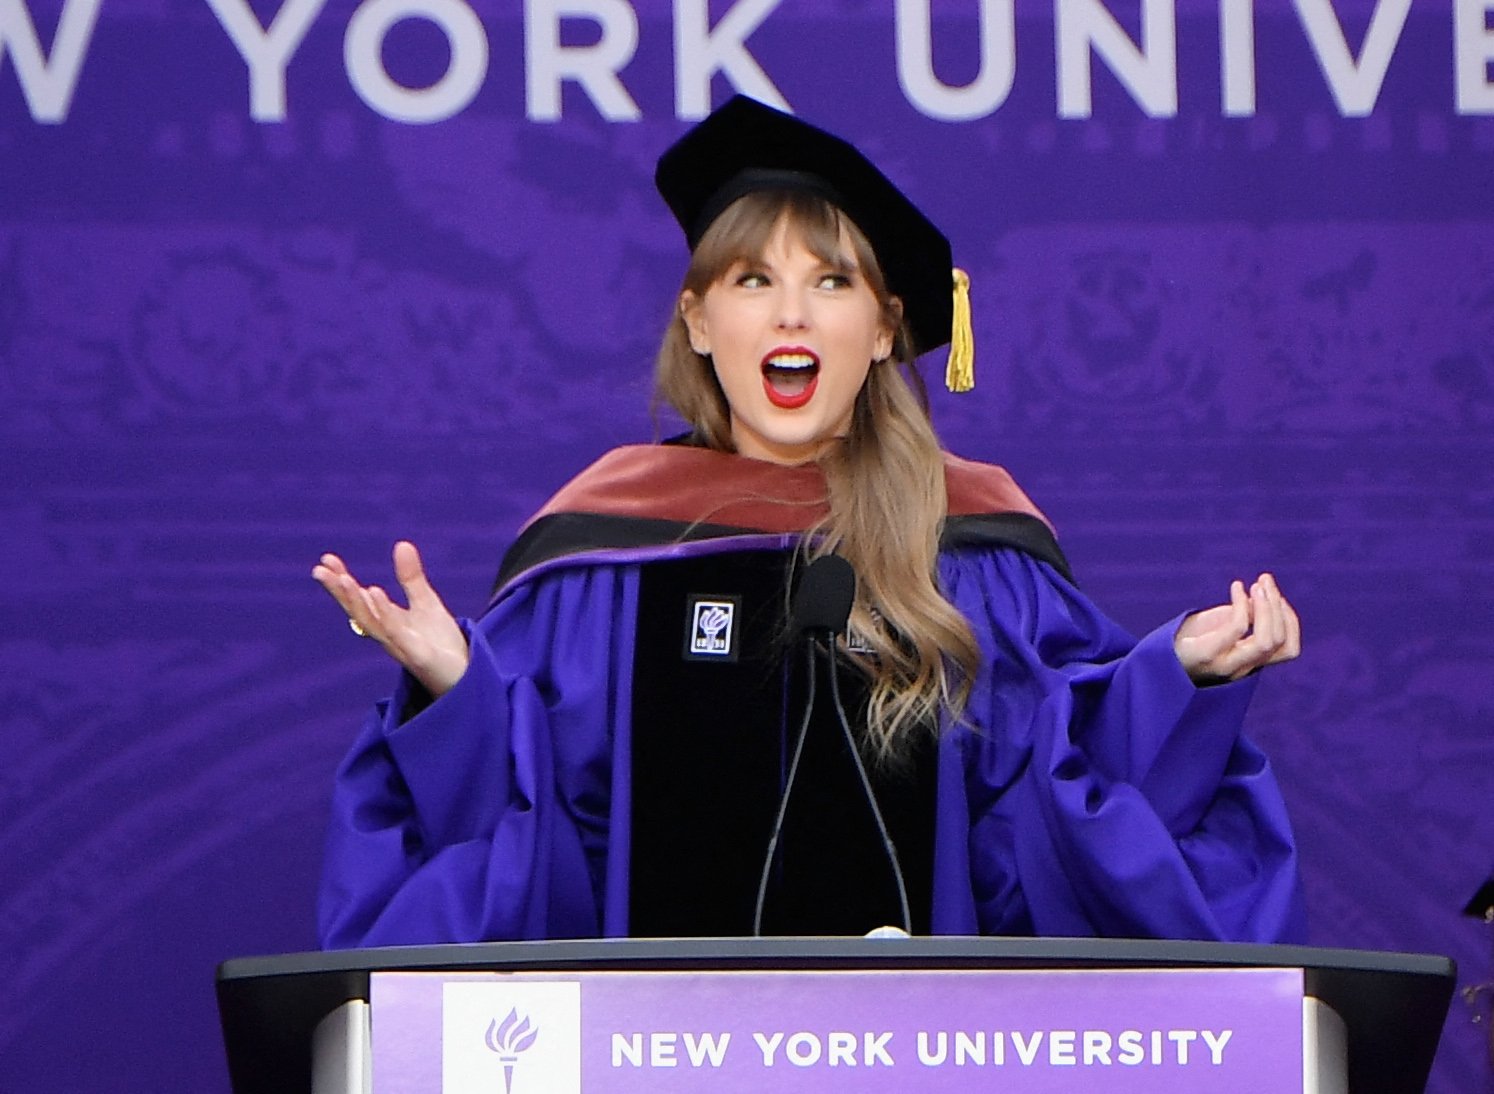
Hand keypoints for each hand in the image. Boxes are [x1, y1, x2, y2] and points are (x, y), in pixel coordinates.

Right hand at [312, 541, 469, 697]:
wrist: (466, 678)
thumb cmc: (441, 644)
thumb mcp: (426, 604)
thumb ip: (411, 578)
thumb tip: (401, 543)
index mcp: (388, 622)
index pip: (360, 600)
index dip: (341, 581)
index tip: (326, 559)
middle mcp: (389, 636)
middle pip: (358, 612)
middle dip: (340, 592)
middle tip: (320, 570)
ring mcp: (402, 647)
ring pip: (374, 624)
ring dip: (357, 602)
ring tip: (344, 579)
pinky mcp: (420, 657)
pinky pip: (399, 635)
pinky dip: (386, 616)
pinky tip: (376, 593)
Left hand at [1173, 573, 1300, 684]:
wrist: (1153, 658)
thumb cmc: (1188, 638)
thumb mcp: (1223, 625)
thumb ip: (1247, 617)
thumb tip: (1265, 599)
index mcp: (1250, 662)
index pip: (1289, 649)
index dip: (1290, 620)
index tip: (1278, 595)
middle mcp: (1243, 667)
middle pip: (1279, 642)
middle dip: (1277, 606)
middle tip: (1265, 581)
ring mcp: (1226, 664)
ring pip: (1266, 641)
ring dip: (1267, 607)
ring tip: (1257, 584)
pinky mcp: (1207, 654)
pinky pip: (1237, 629)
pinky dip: (1242, 604)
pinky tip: (1235, 587)